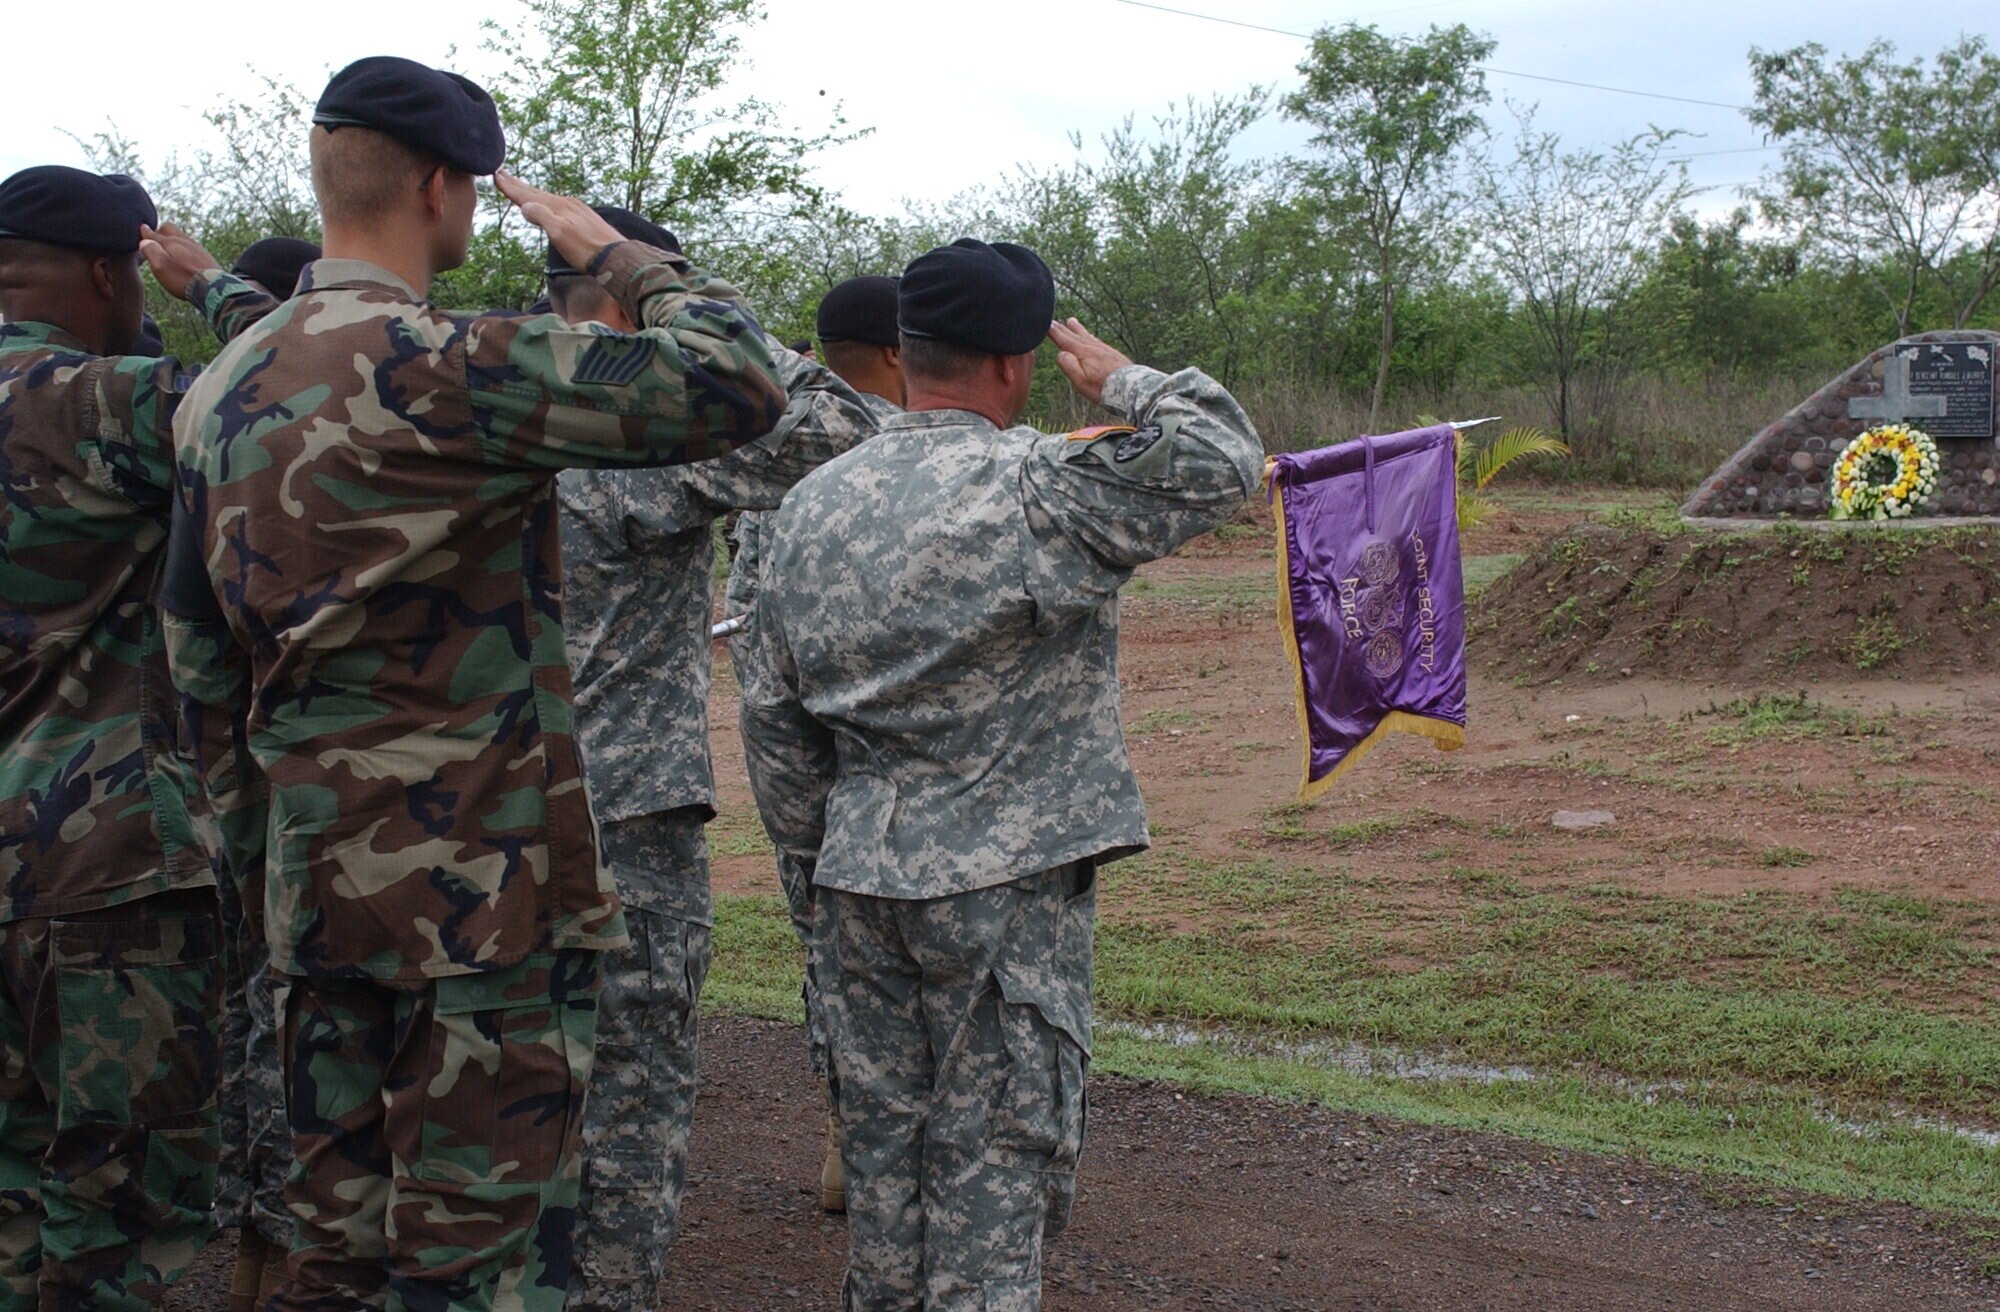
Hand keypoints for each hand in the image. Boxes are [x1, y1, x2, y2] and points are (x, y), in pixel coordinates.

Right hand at [139, 223, 222, 300]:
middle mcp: (184, 241)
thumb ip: (151, 251)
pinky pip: (191, 246)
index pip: (154, 233)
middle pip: (169, 228)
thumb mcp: (161, 267)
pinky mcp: (206, 256)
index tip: (141, 230)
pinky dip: (184, 247)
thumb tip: (144, 242)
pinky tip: (184, 257)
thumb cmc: (184, 279)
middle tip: (155, 239)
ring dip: (173, 239)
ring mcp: (197, 247)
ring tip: (168, 248)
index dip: (145, 233)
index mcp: (171, 242)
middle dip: (160, 231)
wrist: (214, 288)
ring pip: (182, 237)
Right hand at [495, 170, 627, 272]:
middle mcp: (567, 204)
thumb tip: (524, 206)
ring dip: (532, 192)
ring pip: (548, 197)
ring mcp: (577, 210)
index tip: (496, 176)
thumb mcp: (559, 234)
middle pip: (537, 192)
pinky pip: (559, 204)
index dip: (511, 188)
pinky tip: (550, 204)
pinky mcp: (585, 218)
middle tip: (502, 173)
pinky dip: (547, 201)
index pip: (528, 195)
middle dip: (518, 185)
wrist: (617, 258)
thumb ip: (542, 217)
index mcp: (558, 206)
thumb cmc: (587, 250)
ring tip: (521, 187)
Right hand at [1049, 317, 1132, 406]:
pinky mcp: (1113, 354)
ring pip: (1087, 335)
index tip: (1046, 324)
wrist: (1131, 387)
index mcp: (1083, 353)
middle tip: (1053, 321)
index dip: (1055, 332)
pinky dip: (1090, 336)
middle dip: (1063, 328)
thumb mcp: (1081, 381)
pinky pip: (1097, 340)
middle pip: (1075, 335)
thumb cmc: (1104, 388)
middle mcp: (1094, 347)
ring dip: (1077, 328)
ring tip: (1071, 321)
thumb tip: (1061, 353)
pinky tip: (1091, 337)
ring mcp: (1104, 349)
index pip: (1065, 340)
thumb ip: (1069, 366)